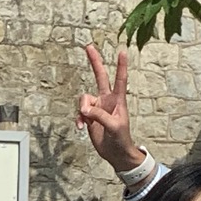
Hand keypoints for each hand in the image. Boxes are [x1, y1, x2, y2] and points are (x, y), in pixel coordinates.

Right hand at [77, 45, 144, 176]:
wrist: (116, 153)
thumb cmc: (121, 139)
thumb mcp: (114, 127)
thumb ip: (99, 115)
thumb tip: (85, 109)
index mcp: (118, 100)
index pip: (120, 79)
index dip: (121, 65)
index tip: (122, 51)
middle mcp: (107, 100)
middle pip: (100, 77)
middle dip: (94, 62)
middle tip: (88, 46)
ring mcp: (98, 107)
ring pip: (84, 98)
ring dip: (82, 109)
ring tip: (87, 122)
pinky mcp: (89, 116)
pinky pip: (79, 112)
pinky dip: (78, 118)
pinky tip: (81, 127)